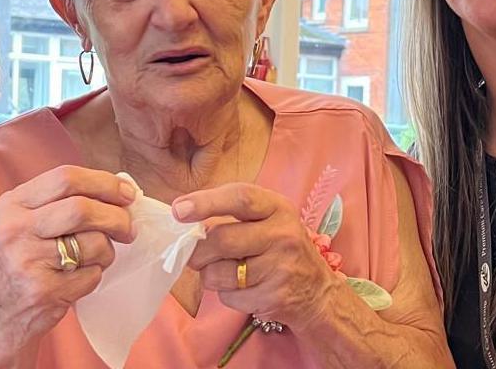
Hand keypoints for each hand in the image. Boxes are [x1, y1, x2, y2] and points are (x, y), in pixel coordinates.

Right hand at [0, 165, 136, 358]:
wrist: (0, 316)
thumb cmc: (24, 262)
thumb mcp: (27, 223)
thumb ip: (64, 202)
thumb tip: (121, 188)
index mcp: (13, 204)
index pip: (66, 178)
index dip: (104, 183)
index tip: (127, 193)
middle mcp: (15, 228)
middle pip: (82, 208)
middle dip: (116, 216)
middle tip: (128, 228)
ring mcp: (27, 260)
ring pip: (93, 242)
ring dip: (107, 251)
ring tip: (96, 258)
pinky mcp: (43, 291)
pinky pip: (91, 274)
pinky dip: (95, 275)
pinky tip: (78, 279)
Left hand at [173, 183, 343, 330]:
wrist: (317, 292)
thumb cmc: (279, 249)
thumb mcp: (266, 220)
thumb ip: (230, 215)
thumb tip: (183, 218)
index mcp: (277, 207)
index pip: (239, 197)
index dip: (205, 202)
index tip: (178, 210)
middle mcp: (283, 234)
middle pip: (222, 239)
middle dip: (197, 251)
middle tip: (194, 255)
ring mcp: (280, 267)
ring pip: (218, 273)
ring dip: (210, 275)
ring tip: (227, 273)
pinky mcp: (274, 297)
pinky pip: (229, 297)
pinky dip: (227, 295)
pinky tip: (244, 289)